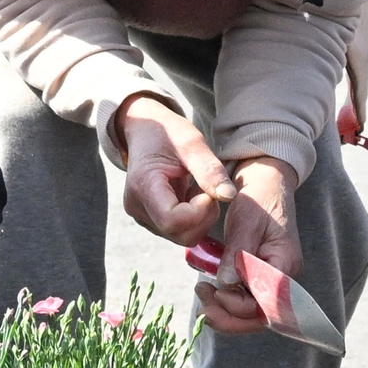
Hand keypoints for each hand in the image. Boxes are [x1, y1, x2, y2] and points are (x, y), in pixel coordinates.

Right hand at [115, 96, 234, 248]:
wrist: (144, 130)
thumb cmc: (166, 132)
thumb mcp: (192, 143)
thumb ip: (210, 170)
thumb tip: (229, 196)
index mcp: (144, 186)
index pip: (172, 221)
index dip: (199, 212)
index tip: (206, 190)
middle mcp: (137, 208)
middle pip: (180, 234)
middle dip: (204, 216)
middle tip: (206, 189)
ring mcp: (142, 216)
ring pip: (182, 236)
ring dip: (200, 217)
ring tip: (197, 189)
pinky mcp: (150, 220)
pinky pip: (179, 232)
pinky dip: (193, 218)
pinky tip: (190, 195)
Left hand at [200, 158, 300, 337]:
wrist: (266, 180)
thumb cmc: (259, 197)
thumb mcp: (246, 221)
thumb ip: (237, 253)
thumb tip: (226, 284)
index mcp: (285, 265)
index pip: (267, 305)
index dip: (239, 307)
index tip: (214, 291)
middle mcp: (283, 278)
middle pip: (259, 316)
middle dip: (229, 316)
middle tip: (202, 302)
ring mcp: (272, 278)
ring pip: (251, 312)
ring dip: (225, 310)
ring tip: (202, 293)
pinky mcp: (259, 275)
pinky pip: (245, 298)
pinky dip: (226, 300)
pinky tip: (209, 290)